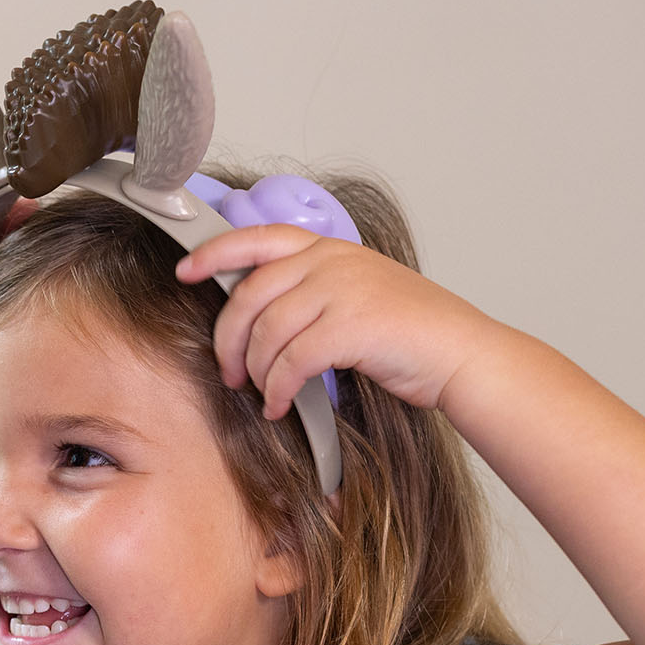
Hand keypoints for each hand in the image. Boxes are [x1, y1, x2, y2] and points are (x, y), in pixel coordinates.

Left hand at [176, 225, 497, 419]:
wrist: (460, 353)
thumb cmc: (409, 332)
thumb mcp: (356, 291)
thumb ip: (310, 290)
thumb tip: (257, 319)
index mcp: (327, 249)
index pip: (256, 239)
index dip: (213, 253)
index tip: (184, 271)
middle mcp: (330, 262)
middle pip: (248, 295)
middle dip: (228, 339)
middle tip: (230, 371)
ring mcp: (342, 290)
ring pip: (266, 331)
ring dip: (256, 371)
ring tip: (264, 393)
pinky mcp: (351, 326)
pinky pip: (291, 360)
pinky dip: (278, 389)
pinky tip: (281, 405)